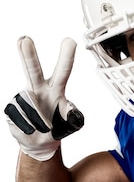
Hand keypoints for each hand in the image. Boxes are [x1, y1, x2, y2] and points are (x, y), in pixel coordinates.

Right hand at [4, 36, 83, 160]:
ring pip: (29, 106)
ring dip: (38, 121)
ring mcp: (23, 97)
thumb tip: (72, 112)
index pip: (63, 70)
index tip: (69, 40)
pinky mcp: (11, 108)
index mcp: (56, 88)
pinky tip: (30, 128)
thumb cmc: (57, 126)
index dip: (66, 56)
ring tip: (42, 126)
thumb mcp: (71, 123)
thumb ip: (74, 116)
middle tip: (25, 39)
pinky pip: (20, 118)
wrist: (40, 142)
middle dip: (28, 55)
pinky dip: (28, 127)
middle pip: (33, 69)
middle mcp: (39, 88)